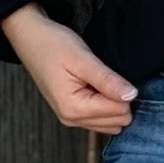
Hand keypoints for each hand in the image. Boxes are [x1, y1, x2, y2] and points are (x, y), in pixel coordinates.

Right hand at [1, 3, 138, 131]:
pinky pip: (101, 119)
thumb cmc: (53, 45)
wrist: (31, 39)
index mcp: (74, 108)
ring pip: (112, 123)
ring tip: (98, 80)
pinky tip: (95, 86)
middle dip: (119, 99)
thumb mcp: (83, 60)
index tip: (109, 73)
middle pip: (118, 121)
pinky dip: (105, 104)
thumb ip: (107, 80)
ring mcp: (72, 119)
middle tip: (104, 75)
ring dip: (113, 102)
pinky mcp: (73, 113)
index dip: (122, 91)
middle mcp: (72, 119)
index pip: (119, 112)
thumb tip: (132, 95)